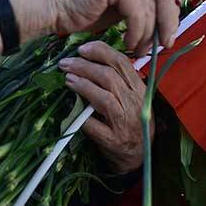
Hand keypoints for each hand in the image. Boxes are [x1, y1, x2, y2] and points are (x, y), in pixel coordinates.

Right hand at [37, 0, 202, 54]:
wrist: (49, 10)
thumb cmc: (82, 10)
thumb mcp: (120, 4)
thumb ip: (142, 2)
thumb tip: (170, 18)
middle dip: (171, 19)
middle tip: (169, 42)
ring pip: (153, 4)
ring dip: (150, 32)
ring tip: (140, 48)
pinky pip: (138, 11)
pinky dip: (137, 32)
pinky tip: (128, 43)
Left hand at [59, 41, 146, 172]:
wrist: (139, 157)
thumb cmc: (133, 123)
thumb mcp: (133, 99)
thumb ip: (119, 82)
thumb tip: (91, 61)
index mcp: (140, 90)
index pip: (122, 63)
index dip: (101, 52)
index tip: (83, 48)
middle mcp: (135, 103)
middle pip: (109, 76)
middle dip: (84, 66)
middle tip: (65, 63)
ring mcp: (124, 122)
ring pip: (103, 97)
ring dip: (82, 84)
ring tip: (67, 78)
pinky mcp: (113, 140)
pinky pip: (94, 124)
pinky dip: (81, 116)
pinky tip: (72, 109)